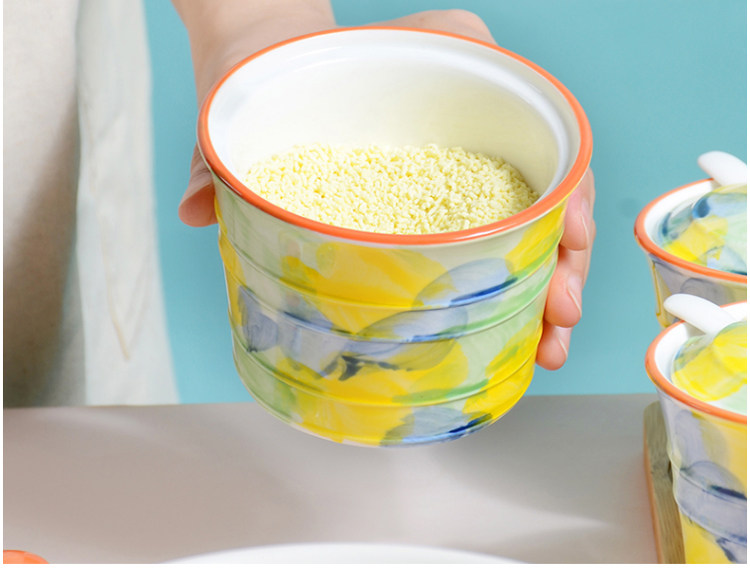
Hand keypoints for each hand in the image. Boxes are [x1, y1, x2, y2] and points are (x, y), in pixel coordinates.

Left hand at [175, 5, 595, 369]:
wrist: (264, 68)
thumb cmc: (266, 72)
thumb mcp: (249, 100)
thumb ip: (218, 151)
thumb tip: (196, 209)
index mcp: (449, 68)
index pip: (539, 130)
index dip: (567, 199)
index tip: (569, 253)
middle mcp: (472, 112)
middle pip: (549, 187)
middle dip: (565, 260)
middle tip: (556, 326)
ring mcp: (463, 158)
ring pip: (530, 217)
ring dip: (545, 279)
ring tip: (542, 342)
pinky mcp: (442, 195)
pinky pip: (492, 230)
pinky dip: (509, 275)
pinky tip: (508, 323)